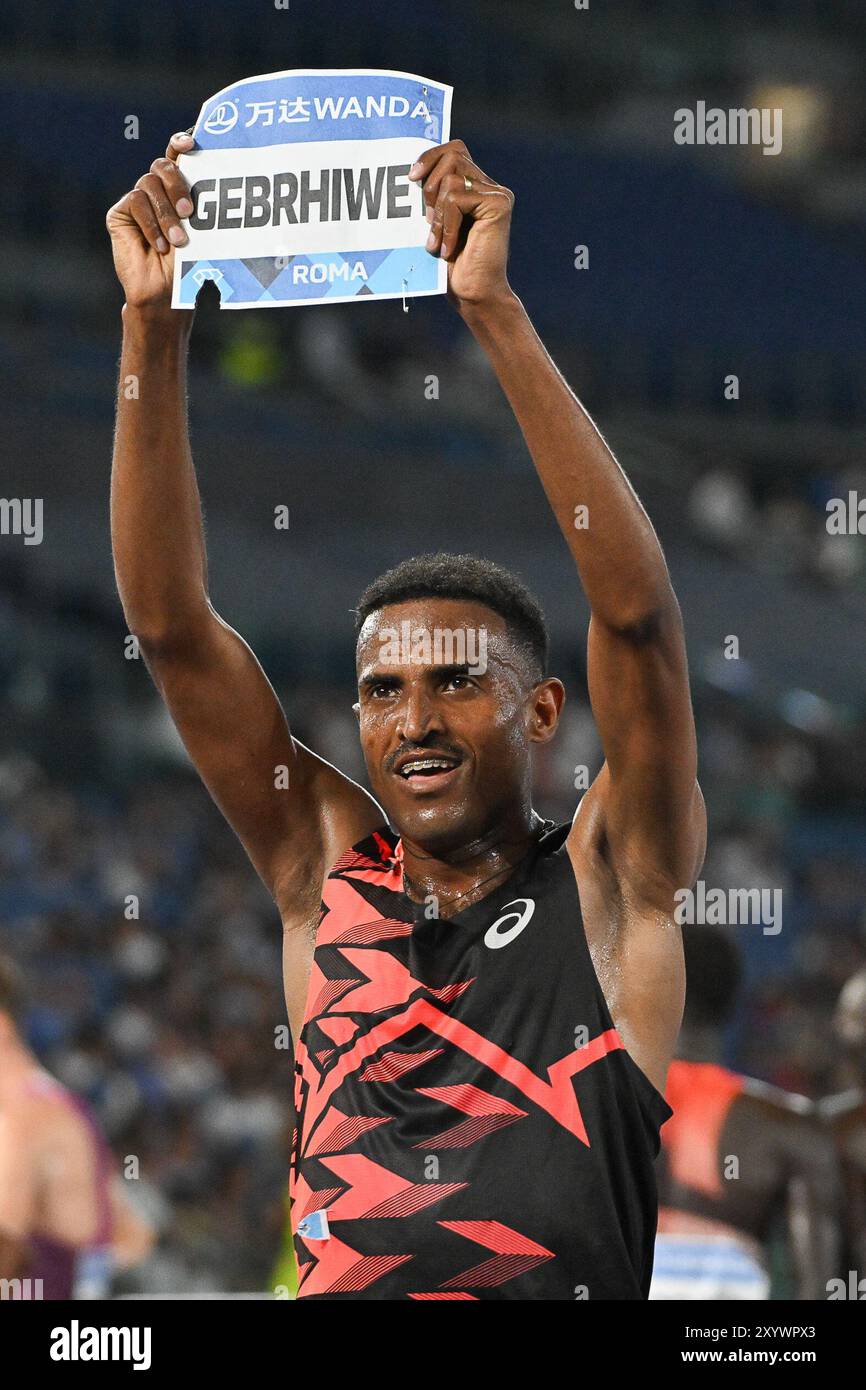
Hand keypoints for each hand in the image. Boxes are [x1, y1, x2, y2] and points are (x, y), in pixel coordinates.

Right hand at [106, 133, 194, 311]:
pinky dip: (150, 224)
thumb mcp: (204, 232)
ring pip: (148, 183)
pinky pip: (135, 203)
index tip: (191, 143)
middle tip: (190, 212)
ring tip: (178, 241)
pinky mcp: (120, 213)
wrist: (166, 294)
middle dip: (178, 184)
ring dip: (166, 214)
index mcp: (179, 191)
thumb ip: (204, 205)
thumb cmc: (190, 266)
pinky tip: (159, 245)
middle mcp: (157, 191)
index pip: (178, 156)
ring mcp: (138, 200)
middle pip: (163, 165)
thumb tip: (222, 182)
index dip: (181, 143)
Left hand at [409, 139, 514, 313]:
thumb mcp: (434, 223)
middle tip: (427, 221)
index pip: (453, 150)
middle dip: (430, 186)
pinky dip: (446, 226)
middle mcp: (489, 186)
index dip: (431, 156)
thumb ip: (432, 196)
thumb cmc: (450, 266)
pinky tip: (448, 249)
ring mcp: (497, 194)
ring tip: (436, 242)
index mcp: (475, 187)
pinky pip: (458, 199)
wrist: (473, 295)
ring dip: (437, 214)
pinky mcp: (499, 204)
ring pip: (452, 179)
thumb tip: (412, 171)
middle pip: (453, 155)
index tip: (411, 177)